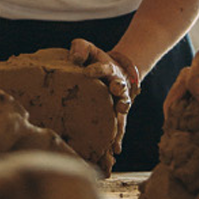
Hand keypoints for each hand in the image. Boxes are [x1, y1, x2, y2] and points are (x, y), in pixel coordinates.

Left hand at [68, 39, 132, 155]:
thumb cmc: (92, 59)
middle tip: (115, 88)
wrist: (111, 69)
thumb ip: (80, 49)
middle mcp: (116, 84)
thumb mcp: (85, 48)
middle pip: (119, 85)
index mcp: (108, 68)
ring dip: (122, 109)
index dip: (96, 69)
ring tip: (121, 111)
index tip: (86, 72)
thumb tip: (74, 59)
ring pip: (123, 105)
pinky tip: (116, 150)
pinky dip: (118, 137)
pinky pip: (120, 126)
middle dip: (118, 87)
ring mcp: (119, 100)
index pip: (103, 68)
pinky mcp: (118, 114)